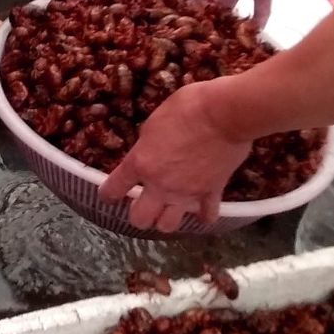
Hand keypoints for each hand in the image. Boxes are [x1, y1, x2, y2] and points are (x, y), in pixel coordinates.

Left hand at [102, 81, 251, 234]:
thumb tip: (149, 148)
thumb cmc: (188, 107)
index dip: (108, 194)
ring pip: (169, 225)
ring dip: (166, 220)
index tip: (108, 195)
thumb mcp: (154, 121)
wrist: (225, 113)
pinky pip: (206, 215)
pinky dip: (203, 216)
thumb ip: (148, 143)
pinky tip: (202, 211)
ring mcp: (186, 193)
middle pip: (140, 219)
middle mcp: (160, 185)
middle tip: (143, 204)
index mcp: (141, 163)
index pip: (114, 188)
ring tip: (169, 209)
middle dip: (139, 215)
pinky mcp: (212, 192)